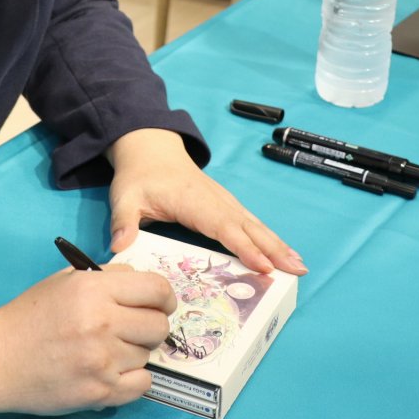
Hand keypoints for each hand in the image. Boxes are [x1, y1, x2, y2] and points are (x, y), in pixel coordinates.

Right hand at [0, 264, 175, 414]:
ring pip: (148, 355)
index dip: (164, 297)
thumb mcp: (65, 282)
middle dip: (151, 326)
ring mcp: (101, 360)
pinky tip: (111, 371)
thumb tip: (144, 283)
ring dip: (134, 353)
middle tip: (133, 329)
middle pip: (159, 325)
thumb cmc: (29, 316)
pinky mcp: (99, 392)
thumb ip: (107, 279)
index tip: (160, 304)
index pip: (156, 289)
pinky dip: (132, 379)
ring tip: (106, 351)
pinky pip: (142, 385)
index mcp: (93, 290)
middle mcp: (101, 323)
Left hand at [106, 128, 307, 276]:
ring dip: (277, 244)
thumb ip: (122, 222)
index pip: (222, 226)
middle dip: (273, 248)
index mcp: (193, 200)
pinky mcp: (225, 204)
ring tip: (298, 265)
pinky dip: (268, 237)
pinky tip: (282, 251)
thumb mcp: (125, 198)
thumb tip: (119, 248)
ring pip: (254, 224)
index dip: (244, 247)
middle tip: (297, 270)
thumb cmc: (138, 176)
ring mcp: (223, 201)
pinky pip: (250, 222)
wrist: (150, 148)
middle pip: (248, 227)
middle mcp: (215, 200)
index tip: (263, 266)